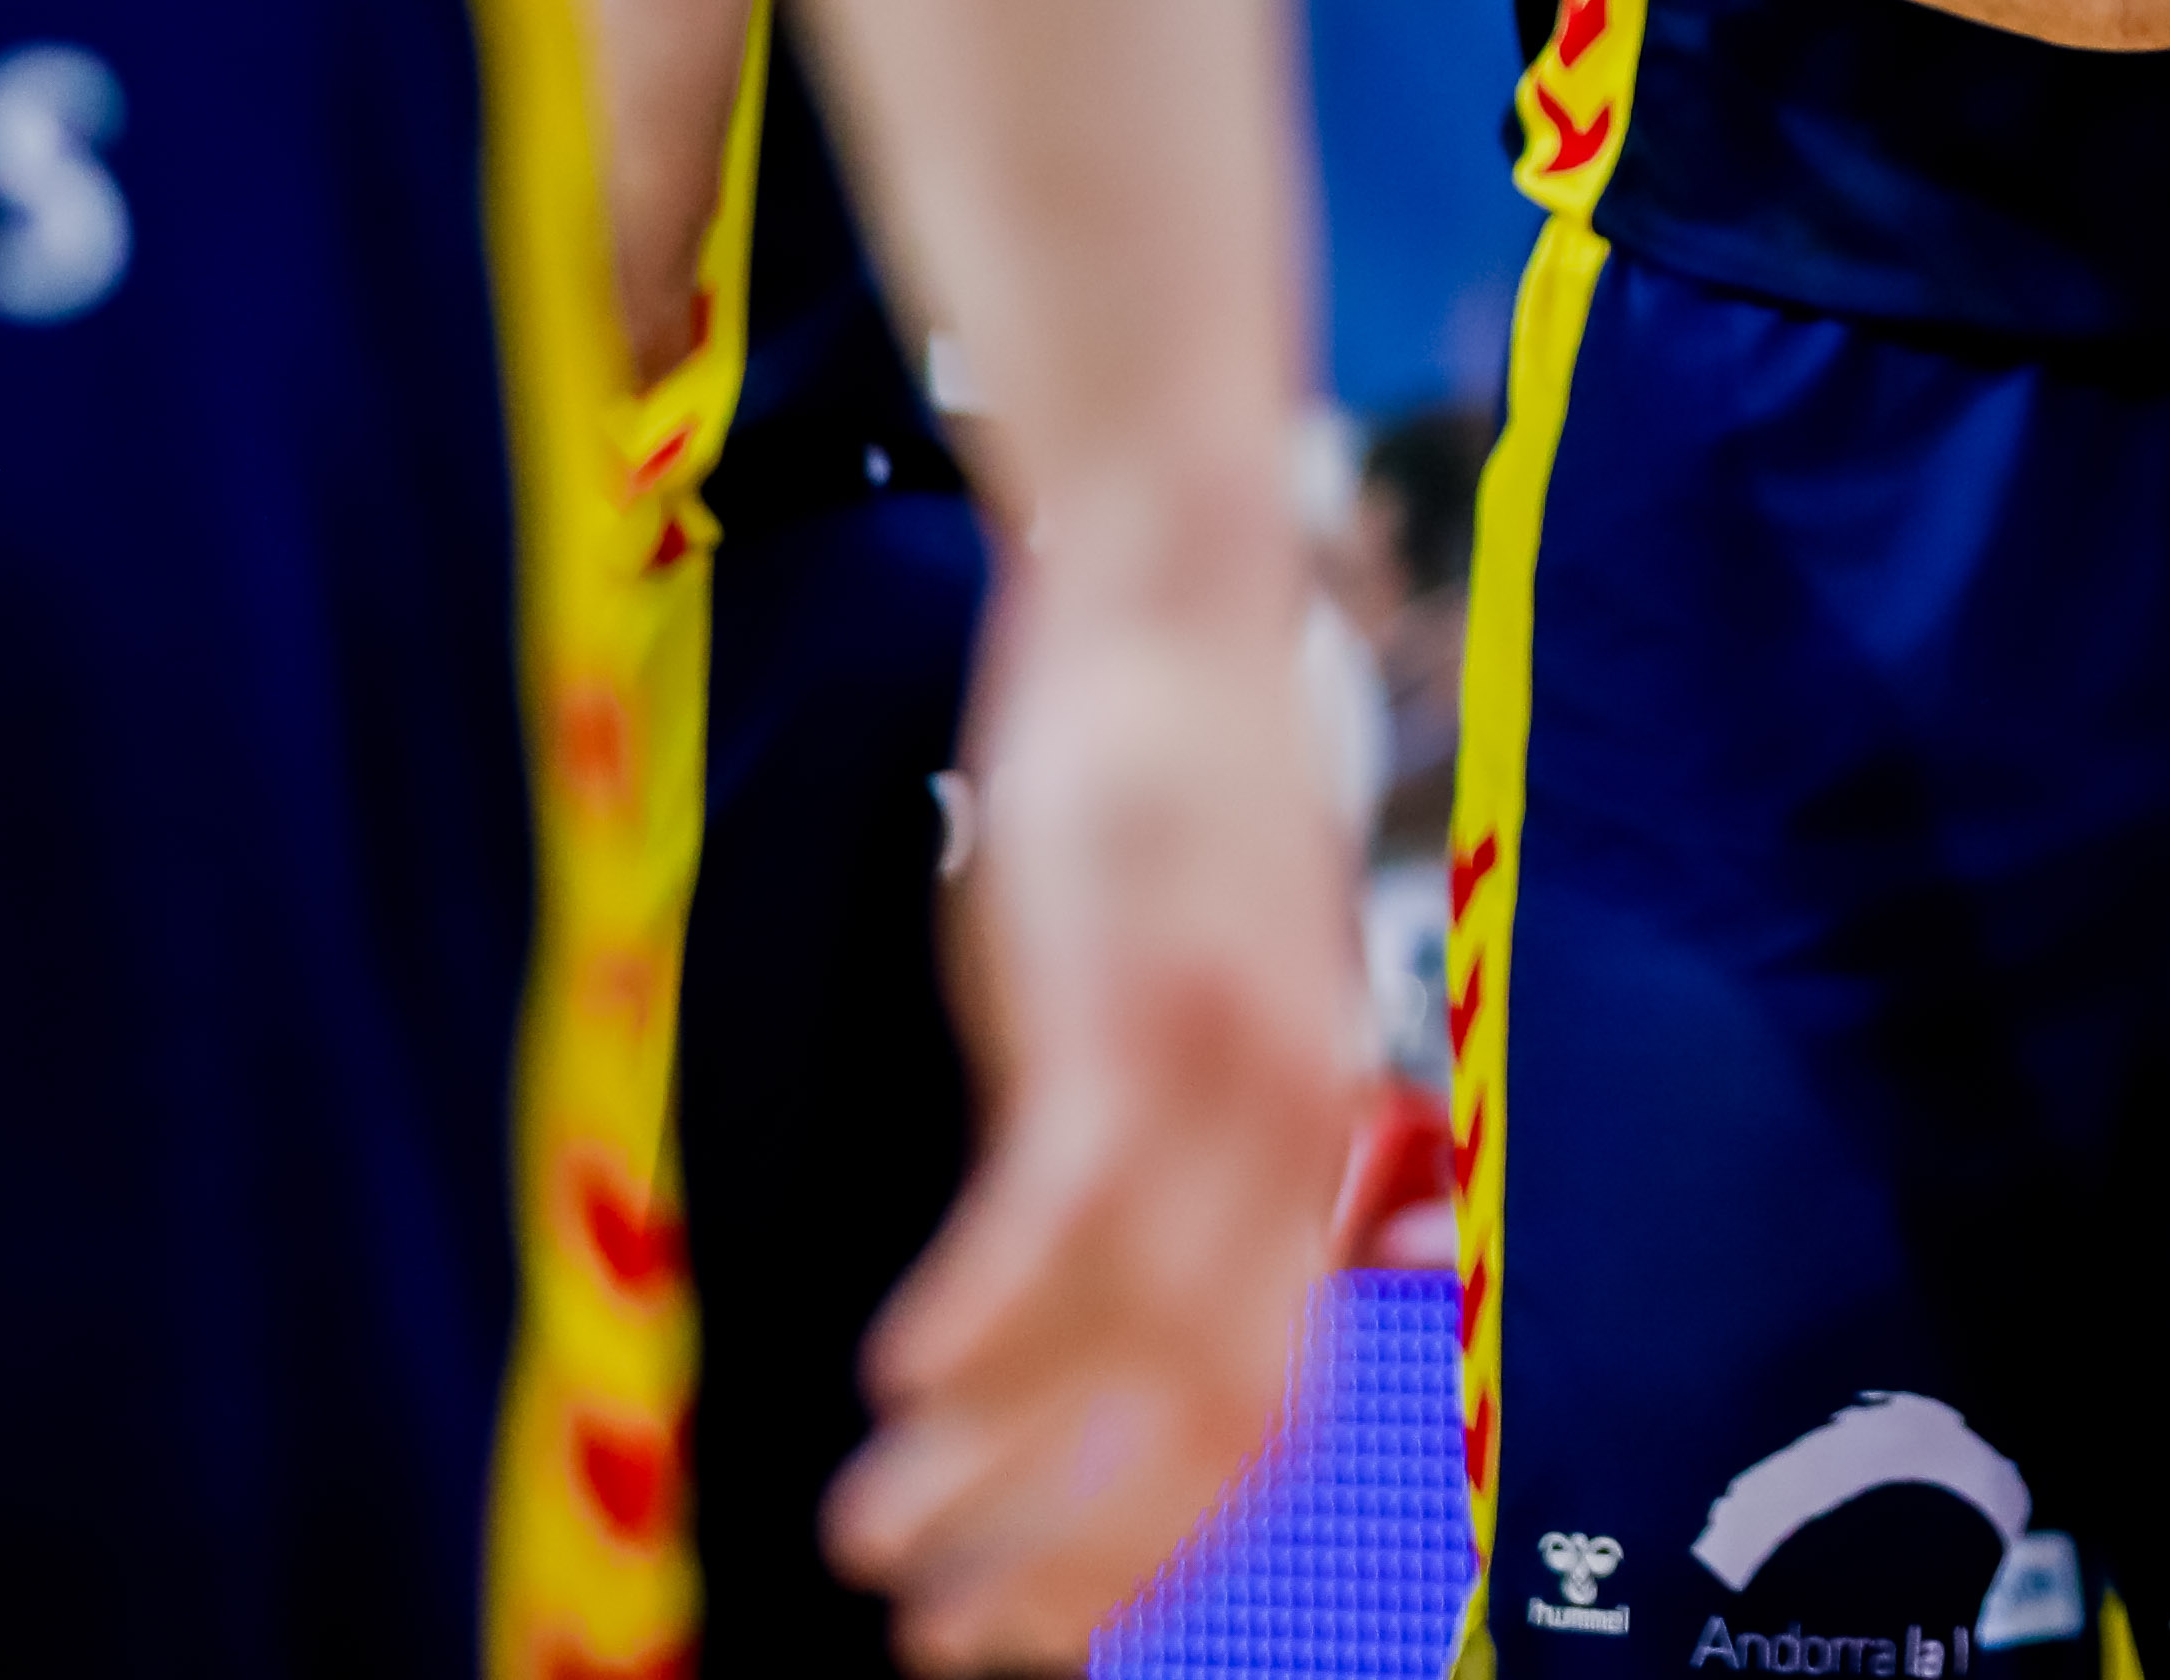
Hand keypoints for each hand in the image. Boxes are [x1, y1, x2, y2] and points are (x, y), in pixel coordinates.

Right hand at [830, 560, 1365, 1666]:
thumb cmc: (1150, 799)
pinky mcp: (1123, 998)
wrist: (1172, 595)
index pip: (1268, 1407)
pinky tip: (894, 1380)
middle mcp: (1285, 1126)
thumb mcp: (1171, 993)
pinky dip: (981, 1311)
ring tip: (867, 1541)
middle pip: (1212, 1415)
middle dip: (1076, 1559)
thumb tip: (1061, 1292)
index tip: (1050, 1632)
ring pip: (1118, 1335)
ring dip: (988, 1465)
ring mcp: (1215, 1065)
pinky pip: (1063, 1200)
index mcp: (1302, 1138)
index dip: (1163, 1546)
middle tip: (948, 1645)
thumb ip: (1143, 1139)